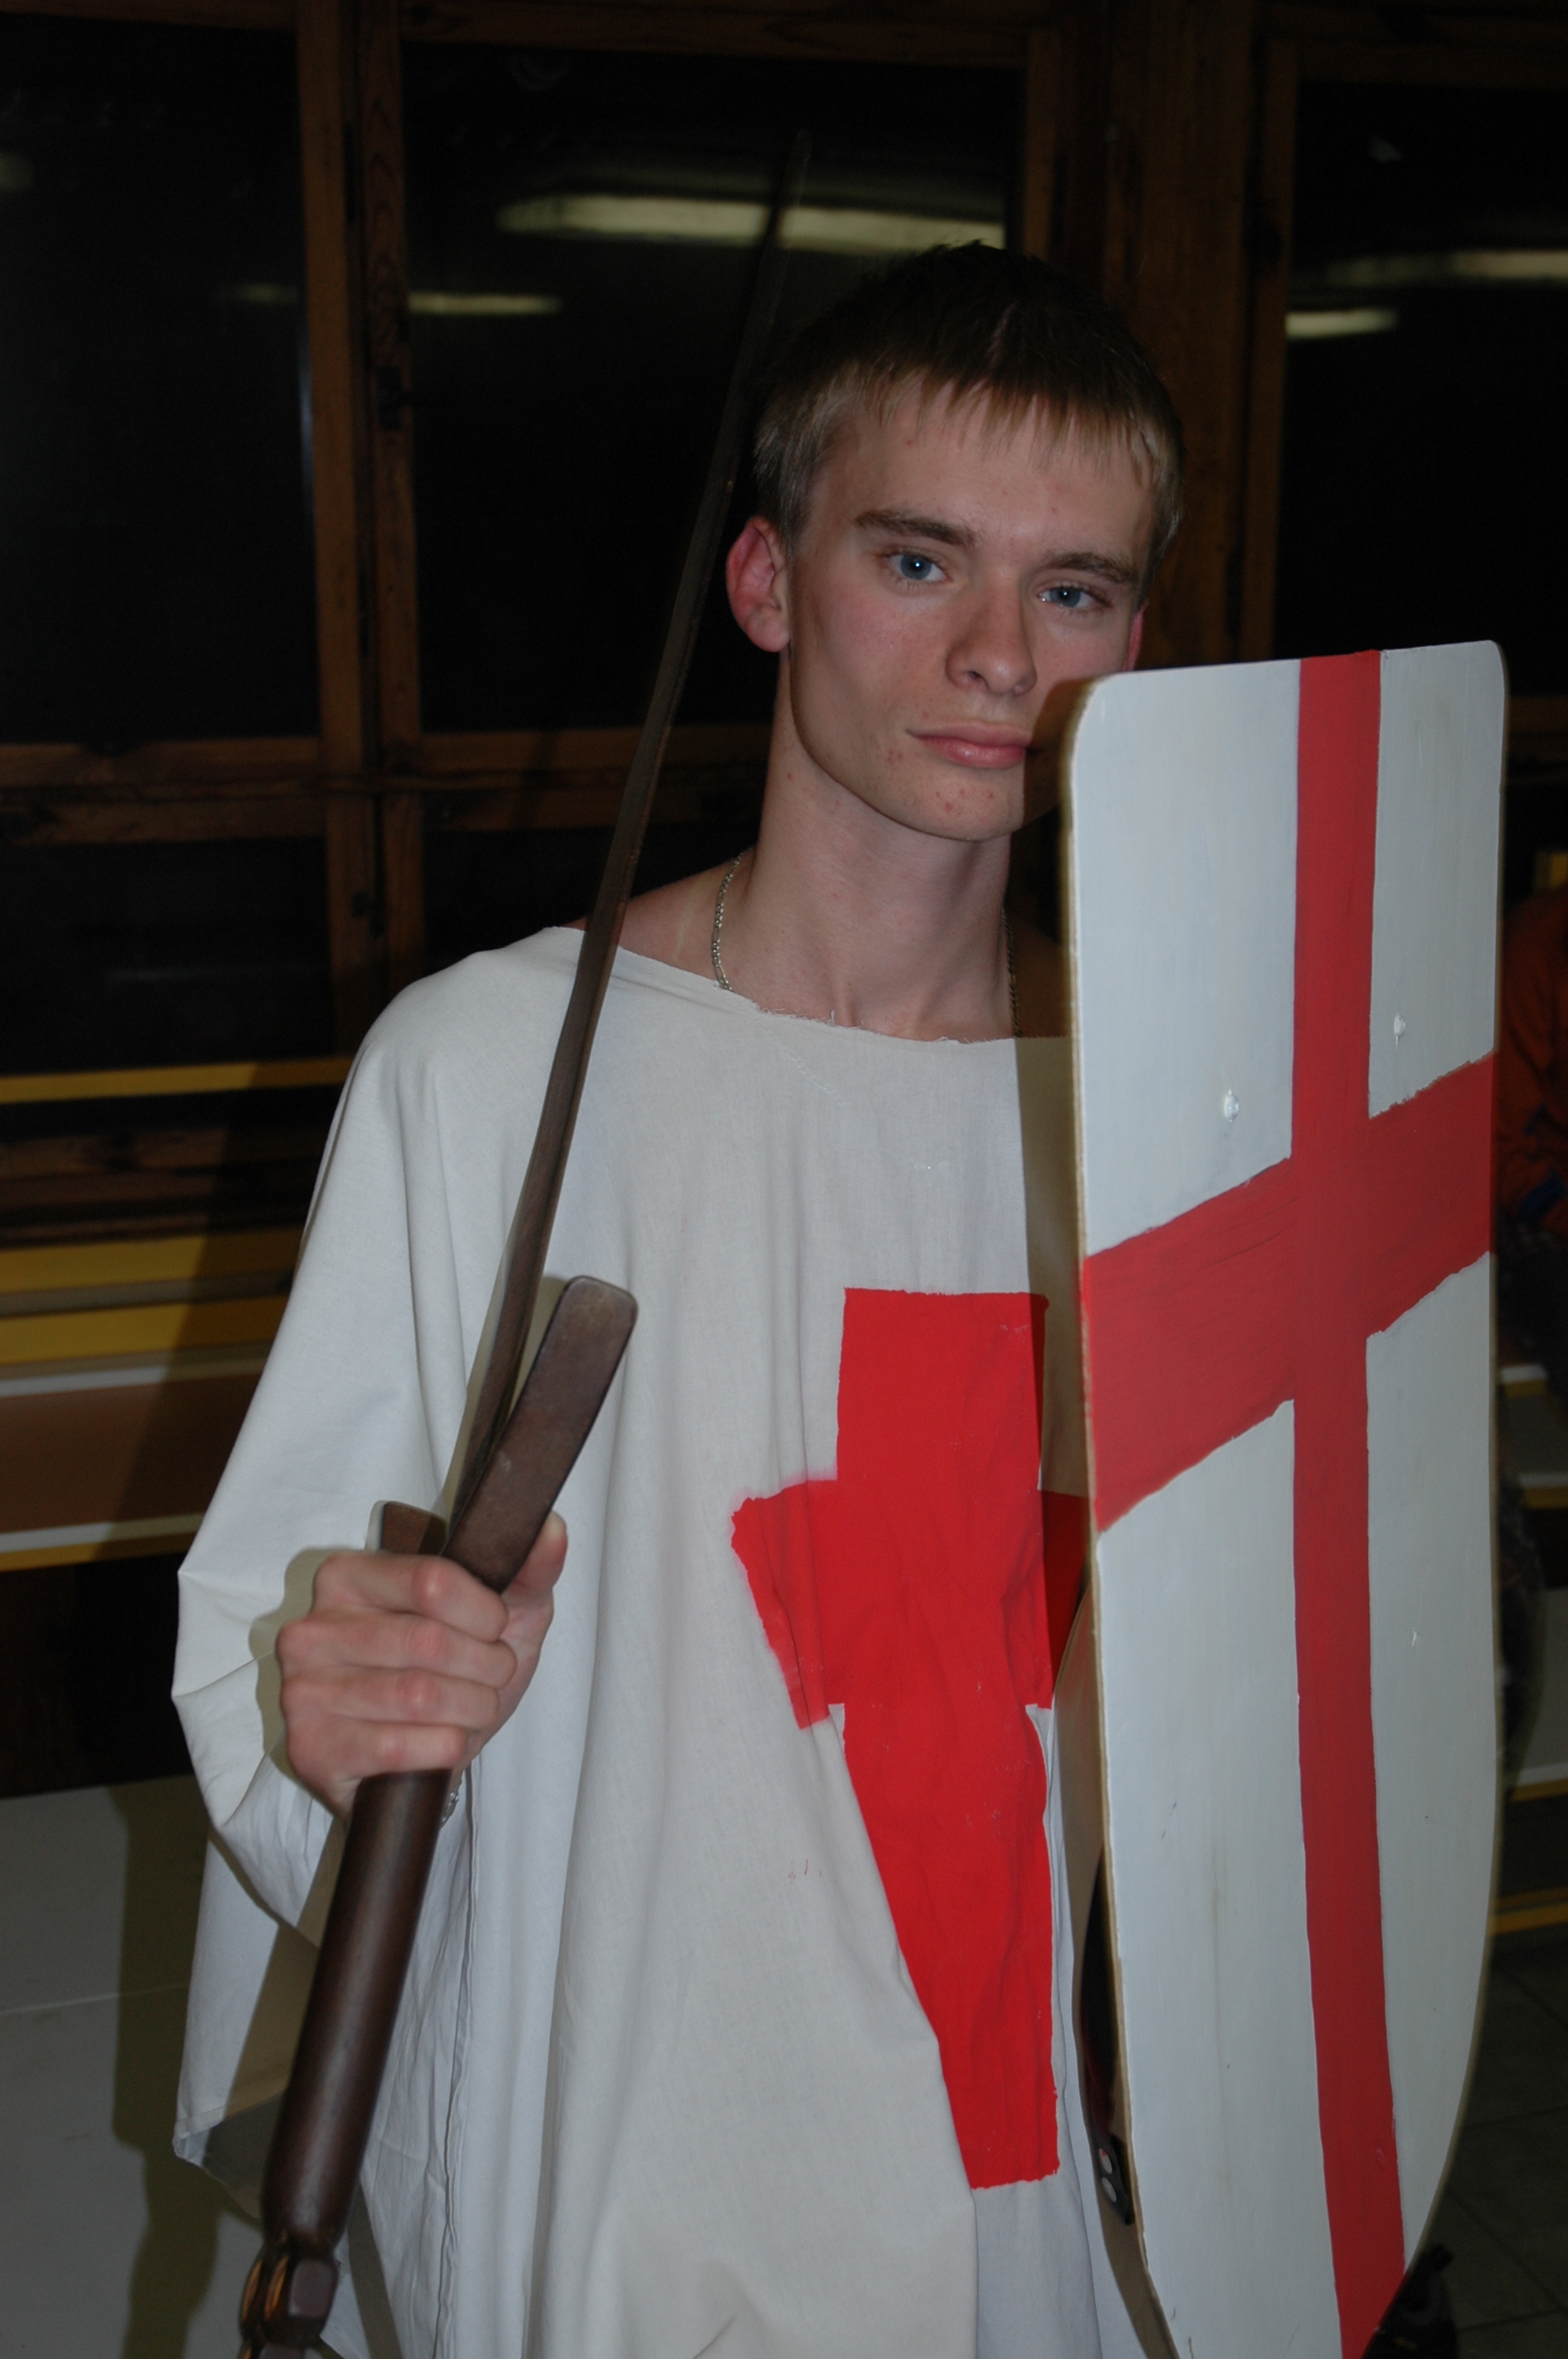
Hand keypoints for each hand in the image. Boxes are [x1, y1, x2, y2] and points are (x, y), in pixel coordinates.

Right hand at [276, 1514, 567, 1818]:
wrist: (420, 1761)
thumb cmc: (456, 1675)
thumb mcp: (500, 1617)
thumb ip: (527, 1568)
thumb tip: (552, 1526)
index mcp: (348, 1576)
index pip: (431, 1580)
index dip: (483, 1613)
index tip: (497, 1629)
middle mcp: (313, 1627)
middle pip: (428, 1640)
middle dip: (485, 1667)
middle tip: (493, 1677)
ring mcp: (303, 1690)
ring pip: (417, 1694)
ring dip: (470, 1708)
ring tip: (475, 1709)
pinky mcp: (310, 1748)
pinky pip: (396, 1745)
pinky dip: (442, 1746)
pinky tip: (446, 1741)